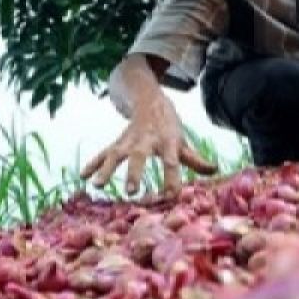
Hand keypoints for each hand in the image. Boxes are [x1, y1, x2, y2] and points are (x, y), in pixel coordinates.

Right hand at [80, 97, 217, 198]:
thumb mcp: (183, 141)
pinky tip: (83, 176)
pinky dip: (92, 163)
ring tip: (98, 185)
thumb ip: (196, 159)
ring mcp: (129, 141)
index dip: (172, 178)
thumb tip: (214, 170)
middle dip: (134, 173)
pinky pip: (102, 153)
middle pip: (139, 156)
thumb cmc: (169, 128)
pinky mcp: (116, 142)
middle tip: (131, 191)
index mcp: (167, 142)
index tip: (171, 196)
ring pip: (116, 154)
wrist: (150, 101)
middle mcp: (146, 141)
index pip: (171, 162)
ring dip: (106, 169)